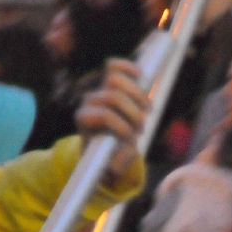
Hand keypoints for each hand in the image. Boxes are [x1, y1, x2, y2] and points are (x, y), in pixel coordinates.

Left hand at [76, 58, 148, 174]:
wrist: (105, 137)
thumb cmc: (109, 150)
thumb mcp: (114, 161)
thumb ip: (118, 162)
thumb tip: (116, 166)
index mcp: (84, 119)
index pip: (106, 115)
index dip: (123, 125)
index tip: (133, 138)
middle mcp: (88, 101)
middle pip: (113, 96)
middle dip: (133, 111)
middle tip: (142, 125)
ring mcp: (97, 88)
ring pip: (115, 79)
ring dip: (137, 95)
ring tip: (147, 109)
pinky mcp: (107, 78)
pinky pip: (115, 65)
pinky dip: (129, 68)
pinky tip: (142, 76)